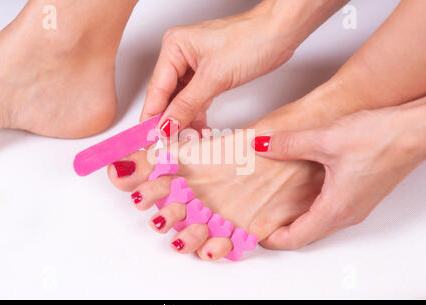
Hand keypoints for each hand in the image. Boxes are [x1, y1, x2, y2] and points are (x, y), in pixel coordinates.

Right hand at [141, 0, 348, 132]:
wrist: (279, 34)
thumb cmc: (251, 40)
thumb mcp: (214, 78)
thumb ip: (187, 105)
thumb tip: (166, 126)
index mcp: (174, 48)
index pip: (156, 90)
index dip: (152, 118)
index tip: (149, 140)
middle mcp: (180, 56)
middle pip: (166, 97)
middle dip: (169, 122)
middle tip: (168, 146)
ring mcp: (194, 66)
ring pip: (181, 102)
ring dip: (185, 122)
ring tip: (188, 142)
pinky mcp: (208, 75)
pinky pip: (196, 100)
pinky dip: (197, 116)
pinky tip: (200, 131)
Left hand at [254, 103, 425, 249]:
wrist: (415, 131)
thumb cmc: (381, 139)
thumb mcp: (325, 139)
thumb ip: (289, 144)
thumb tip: (262, 144)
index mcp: (335, 209)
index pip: (296, 238)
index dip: (272, 239)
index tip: (254, 234)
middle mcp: (347, 213)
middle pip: (307, 234)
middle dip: (281, 232)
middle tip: (260, 222)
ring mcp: (356, 206)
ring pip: (319, 223)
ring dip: (296, 221)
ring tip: (274, 209)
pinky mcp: (360, 194)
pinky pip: (330, 211)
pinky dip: (310, 209)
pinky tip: (301, 192)